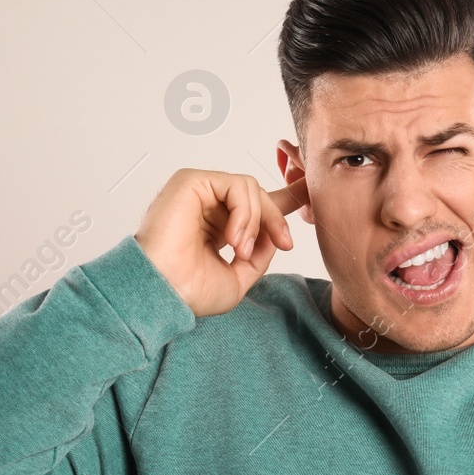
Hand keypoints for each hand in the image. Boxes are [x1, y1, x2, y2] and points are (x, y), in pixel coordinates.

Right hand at [134, 169, 307, 316]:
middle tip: (283, 243)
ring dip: (256, 222)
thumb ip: (261, 253)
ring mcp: (199, 192)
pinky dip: (244, 213)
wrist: (163, 293)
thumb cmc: (189, 291)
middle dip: (277, 217)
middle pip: (258, 195)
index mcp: (217, 226)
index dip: (285, 198)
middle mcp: (207, 206)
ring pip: (251, 189)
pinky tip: (232, 238)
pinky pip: (237, 185)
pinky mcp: (192, 181)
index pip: (254, 205)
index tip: (310, 189)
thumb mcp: (240, 277)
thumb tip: (276, 232)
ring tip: (240, 250)